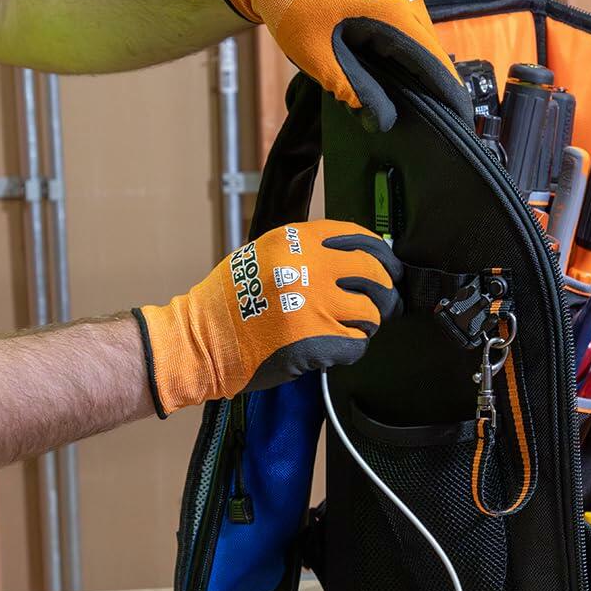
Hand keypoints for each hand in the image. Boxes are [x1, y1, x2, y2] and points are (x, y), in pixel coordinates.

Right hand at [135, 221, 401, 415]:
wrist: (200, 341)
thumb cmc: (229, 303)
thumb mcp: (264, 256)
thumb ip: (306, 253)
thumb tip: (357, 258)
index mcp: (295, 241)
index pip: (358, 239)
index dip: (383, 256)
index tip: (390, 269)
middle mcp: (306, 267)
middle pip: (374, 275)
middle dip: (386, 293)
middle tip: (385, 307)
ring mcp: (311, 304)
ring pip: (371, 314)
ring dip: (365, 326)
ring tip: (348, 330)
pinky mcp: (312, 340)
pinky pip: (355, 346)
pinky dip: (350, 351)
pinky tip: (333, 350)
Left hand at [216, 0, 460, 130]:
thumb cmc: (292, 7)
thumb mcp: (317, 57)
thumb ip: (353, 91)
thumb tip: (382, 122)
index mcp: (394, 13)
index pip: (435, 64)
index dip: (449, 97)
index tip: (461, 125)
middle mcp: (406, 0)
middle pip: (433, 56)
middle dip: (435, 90)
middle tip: (433, 128)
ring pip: (421, 46)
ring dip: (418, 75)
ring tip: (411, 109)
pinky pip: (409, 34)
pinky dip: (406, 59)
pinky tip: (395, 82)